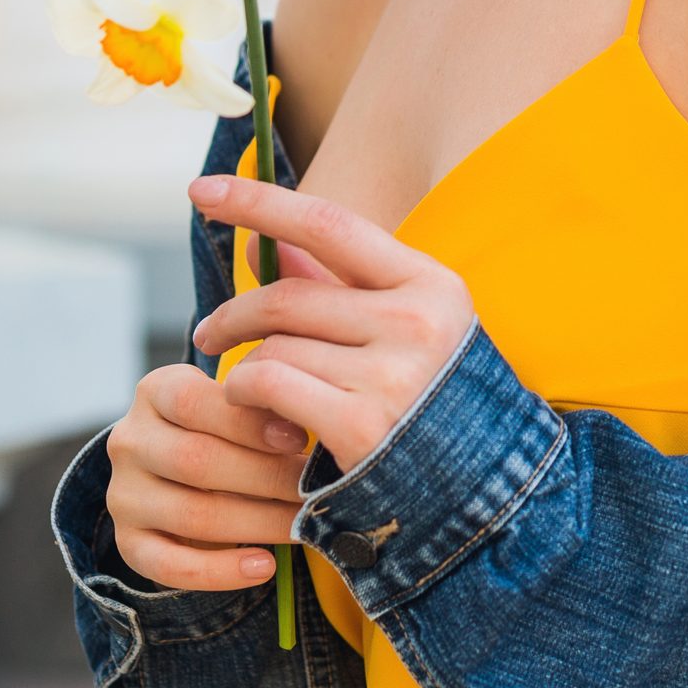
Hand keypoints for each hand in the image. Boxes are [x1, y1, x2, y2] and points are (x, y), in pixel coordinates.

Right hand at [101, 362, 312, 590]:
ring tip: (303, 526)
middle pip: (195, 460)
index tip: (299, 438)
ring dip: (257, 523)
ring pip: (190, 515)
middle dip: (265, 476)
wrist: (178, 475)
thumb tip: (311, 426)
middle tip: (315, 487)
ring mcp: (123, 495)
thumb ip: (260, 408)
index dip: (248, 421)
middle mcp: (129, 441)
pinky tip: (264, 566)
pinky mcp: (128, 542)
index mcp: (154, 392)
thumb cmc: (223, 432)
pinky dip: (220, 571)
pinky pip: (170, 565)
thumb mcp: (233, 406)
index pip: (192, 402)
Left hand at [185, 173, 477, 475]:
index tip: (201, 191)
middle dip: (235, 315)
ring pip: (274, 346)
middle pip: (288, 297)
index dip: (259, 202)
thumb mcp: (404, 332)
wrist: (486, 496)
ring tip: (250, 393)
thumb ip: (335, 286)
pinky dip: (246, 395)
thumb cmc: (433, 407)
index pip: (329, 223)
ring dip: (245, 368)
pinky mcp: (362, 426)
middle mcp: (417, 322)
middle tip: (209, 336)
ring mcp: (393, 375)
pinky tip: (256, 413)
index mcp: (430, 285)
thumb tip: (261, 245)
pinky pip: (269, 385)